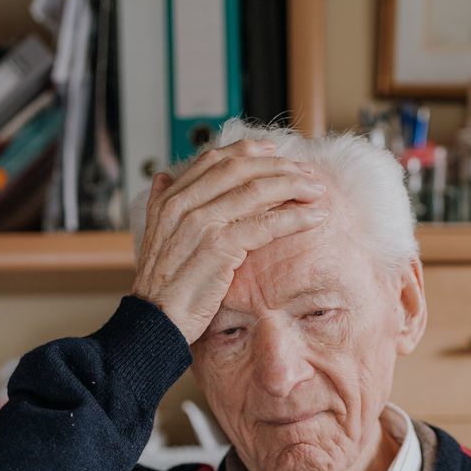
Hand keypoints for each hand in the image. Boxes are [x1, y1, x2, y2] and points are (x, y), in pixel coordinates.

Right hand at [130, 138, 329, 343]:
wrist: (155, 320)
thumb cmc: (161, 287)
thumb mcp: (154, 236)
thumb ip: (160, 204)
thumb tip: (163, 177)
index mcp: (171, 199)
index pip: (214, 159)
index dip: (247, 151)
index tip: (273, 152)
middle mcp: (184, 204)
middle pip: (240, 169)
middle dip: (279, 166)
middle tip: (306, 170)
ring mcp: (202, 223)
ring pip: (256, 191)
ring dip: (293, 186)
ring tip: (317, 190)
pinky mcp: (220, 246)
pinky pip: (265, 224)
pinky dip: (294, 217)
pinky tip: (313, 216)